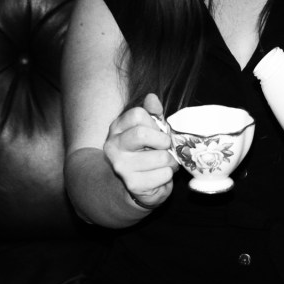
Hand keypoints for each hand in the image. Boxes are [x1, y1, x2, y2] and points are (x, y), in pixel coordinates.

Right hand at [103, 93, 178, 208]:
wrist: (138, 185)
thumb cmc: (146, 152)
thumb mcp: (149, 129)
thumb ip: (152, 113)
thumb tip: (152, 97)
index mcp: (117, 128)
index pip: (138, 115)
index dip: (155, 124)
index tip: (158, 132)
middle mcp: (113, 146)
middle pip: (142, 134)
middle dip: (163, 141)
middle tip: (165, 147)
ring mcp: (121, 166)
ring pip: (160, 157)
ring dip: (170, 161)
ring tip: (165, 163)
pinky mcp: (133, 184)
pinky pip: (164, 174)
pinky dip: (168, 175)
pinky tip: (160, 176)